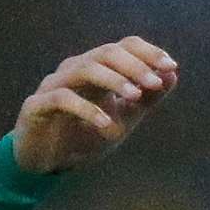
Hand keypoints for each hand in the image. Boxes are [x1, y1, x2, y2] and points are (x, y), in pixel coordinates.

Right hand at [14, 37, 178, 173]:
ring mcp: (54, 85)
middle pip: (105, 53)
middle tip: (155, 83)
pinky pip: (62, 99)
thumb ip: (146, 99)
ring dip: (113, 81)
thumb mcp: (124, 118)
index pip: (122, 47)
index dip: (147, 52)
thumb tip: (172, 74)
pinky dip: (87, 109)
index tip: (170, 66)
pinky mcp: (37, 106)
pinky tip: (106, 124)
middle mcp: (75, 70)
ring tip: (135, 97)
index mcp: (96, 70)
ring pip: (84, 69)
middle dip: (134, 66)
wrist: (48, 162)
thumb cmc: (85, 135)